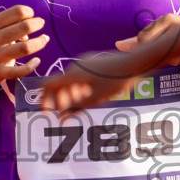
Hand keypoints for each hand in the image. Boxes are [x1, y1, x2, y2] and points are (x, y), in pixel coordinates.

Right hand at [0, 5, 49, 87]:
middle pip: (24, 27)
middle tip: (41, 23)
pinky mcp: (0, 72)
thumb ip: (13, 23)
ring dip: (39, 42)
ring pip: (25, 48)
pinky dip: (32, 65)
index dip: (29, 12)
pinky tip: (37, 61)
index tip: (31, 16)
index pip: (17, 12)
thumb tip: (33, 24)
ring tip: (45, 39)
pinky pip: (20, 71)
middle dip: (37, 23)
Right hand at [39, 45, 160, 111]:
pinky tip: (99, 92)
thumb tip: (61, 117)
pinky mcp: (94, 61)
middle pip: (61, 84)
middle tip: (73, 112)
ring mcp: (85, 61)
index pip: (48, 85)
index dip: (44, 100)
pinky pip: (82, 75)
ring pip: (72, 80)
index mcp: (72, 74)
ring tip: (91, 101)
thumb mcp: (95, 98)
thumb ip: (76, 107)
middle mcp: (75, 66)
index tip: (47, 112)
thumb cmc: (115, 81)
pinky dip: (83, 87)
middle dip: (64, 100)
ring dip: (75, 94)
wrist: (135, 63)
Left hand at [116, 13, 179, 69]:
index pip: (143, 39)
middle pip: (157, 50)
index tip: (159, 46)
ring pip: (172, 59)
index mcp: (166, 19)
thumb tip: (118, 45)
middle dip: (163, 55)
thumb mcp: (161, 34)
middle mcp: (177, 23)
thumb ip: (139, 41)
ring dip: (176, 59)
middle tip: (173, 48)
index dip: (148, 48)